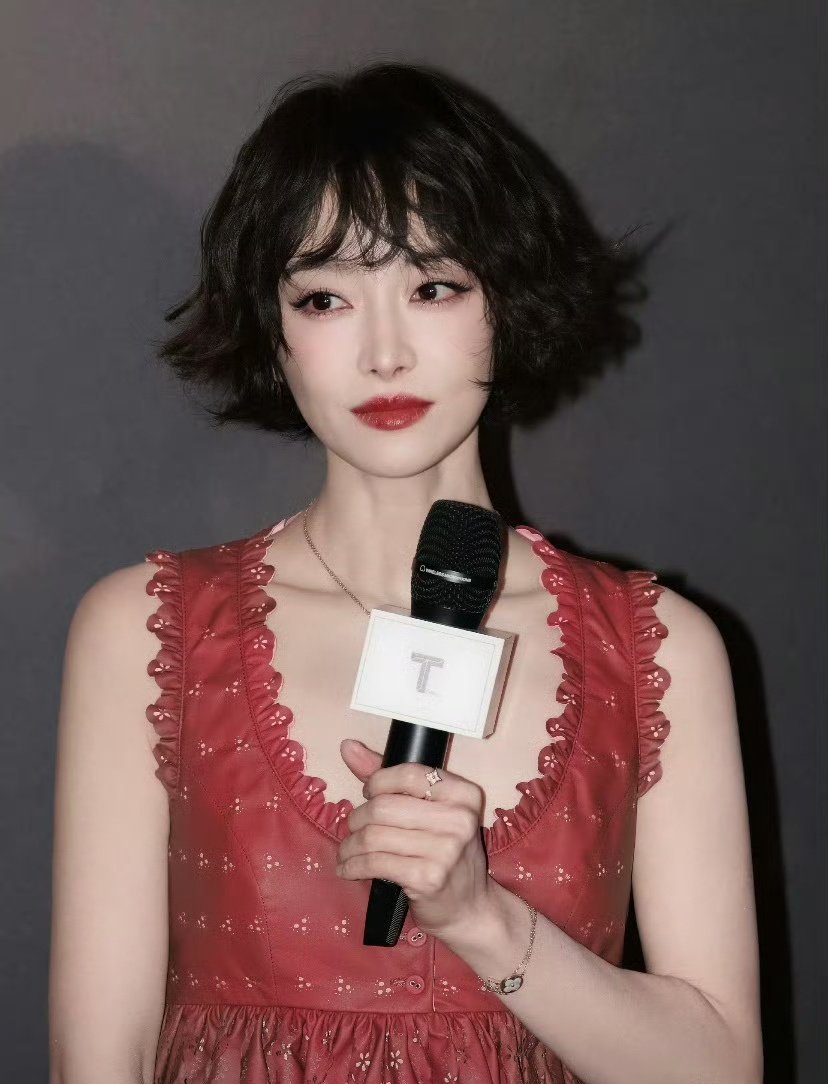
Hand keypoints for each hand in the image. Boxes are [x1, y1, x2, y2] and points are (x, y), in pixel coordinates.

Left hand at [336, 738, 492, 939]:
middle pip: (384, 806)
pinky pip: (374, 863)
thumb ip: (389, 777)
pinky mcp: (427, 879)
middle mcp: (459, 819)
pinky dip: (352, 865)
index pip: (408, 773)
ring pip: (374, 836)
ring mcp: (445, 851)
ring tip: (347, 851)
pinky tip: (348, 868)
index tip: (368, 794)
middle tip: (355, 829)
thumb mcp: (428, 810)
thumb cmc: (444, 852)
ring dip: (350, 845)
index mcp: (463, 793)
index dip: (378, 782)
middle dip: (358, 818)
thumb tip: (348, 746)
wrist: (470, 907)